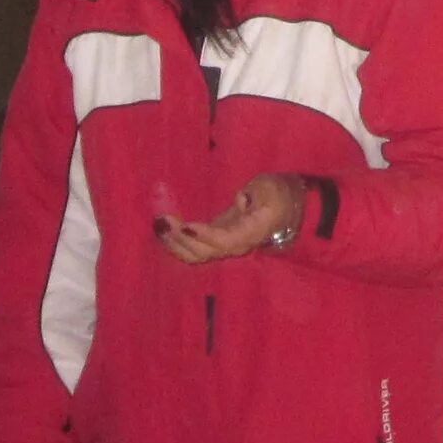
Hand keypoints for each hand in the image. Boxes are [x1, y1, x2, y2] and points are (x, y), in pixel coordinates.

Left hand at [158, 173, 303, 265]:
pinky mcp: (214, 243)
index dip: (204, 236)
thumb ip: (257, 192)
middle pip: (204, 252)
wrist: (283, 209)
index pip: (225, 240)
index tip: (185, 225)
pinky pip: (193, 250)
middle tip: (162, 220)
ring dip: (174, 243)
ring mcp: (224, 247)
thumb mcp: (270, 187)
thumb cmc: (276, 194)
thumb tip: (241, 199)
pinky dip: (176, 243)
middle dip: (180, 238)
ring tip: (159, 225)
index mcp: (251, 231)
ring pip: (195, 255)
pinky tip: (164, 230)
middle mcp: (236, 246)